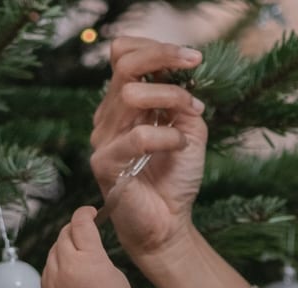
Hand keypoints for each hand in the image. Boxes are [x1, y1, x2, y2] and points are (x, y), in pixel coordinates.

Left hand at [43, 207, 137, 287]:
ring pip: (53, 252)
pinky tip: (70, 273)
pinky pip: (48, 270)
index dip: (85, 213)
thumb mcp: (115, 273)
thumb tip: (84, 245)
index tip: (90, 212)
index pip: (81, 223)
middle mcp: (66, 265)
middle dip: (74, 230)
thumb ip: (96, 255)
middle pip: (64, 235)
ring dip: (64, 248)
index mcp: (89, 258)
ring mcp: (52, 279)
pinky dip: (57, 266)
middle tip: (83, 232)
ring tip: (77, 255)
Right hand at [90, 37, 206, 261]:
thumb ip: (185, 106)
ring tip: (192, 114)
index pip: (124, 58)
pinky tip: (181, 147)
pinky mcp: (105, 164)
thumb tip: (187, 79)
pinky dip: (167, 136)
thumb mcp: (190, 135)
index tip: (194, 58)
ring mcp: (104, 139)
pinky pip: (136, 137)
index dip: (155, 50)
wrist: (168, 226)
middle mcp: (110, 117)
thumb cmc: (174, 181)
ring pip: (130, 95)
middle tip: (194, 62)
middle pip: (123, 65)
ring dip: (171, 97)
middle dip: (161, 58)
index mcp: (126, 106)